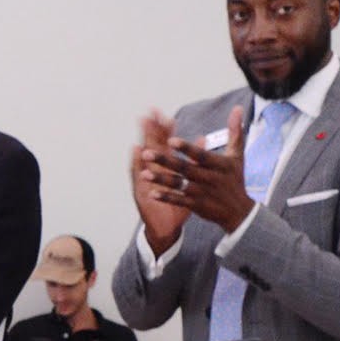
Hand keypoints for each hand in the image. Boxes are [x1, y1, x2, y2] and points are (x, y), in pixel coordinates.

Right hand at [130, 110, 191, 254]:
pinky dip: (136, 162)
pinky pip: (137, 174)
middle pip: (152, 146)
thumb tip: (204, 140)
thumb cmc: (178, 204)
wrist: (166, 228)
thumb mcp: (189, 183)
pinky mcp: (141, 190)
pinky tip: (136, 151)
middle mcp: (154, 171)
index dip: (165, 131)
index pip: (165, 145)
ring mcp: (145, 180)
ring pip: (143, 156)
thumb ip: (196, 161)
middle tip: (149, 112)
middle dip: (150, 129)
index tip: (165, 116)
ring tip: (141, 125)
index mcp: (166, 168)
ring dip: (142, 140)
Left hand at [142, 106, 254, 232]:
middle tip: (146, 153)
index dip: (187, 148)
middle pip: (185, 168)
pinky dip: (166, 197)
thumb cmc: (235, 180)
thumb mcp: (237, 156)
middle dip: (165, 161)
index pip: (200, 155)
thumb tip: (237, 108)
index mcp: (219, 164)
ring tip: (143, 174)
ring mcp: (202, 193)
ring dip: (161, 179)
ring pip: (179, 184)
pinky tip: (152, 193)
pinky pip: (179, 201)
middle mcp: (210, 178)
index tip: (171, 140)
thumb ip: (235, 132)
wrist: (240, 212)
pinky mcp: (197, 205)